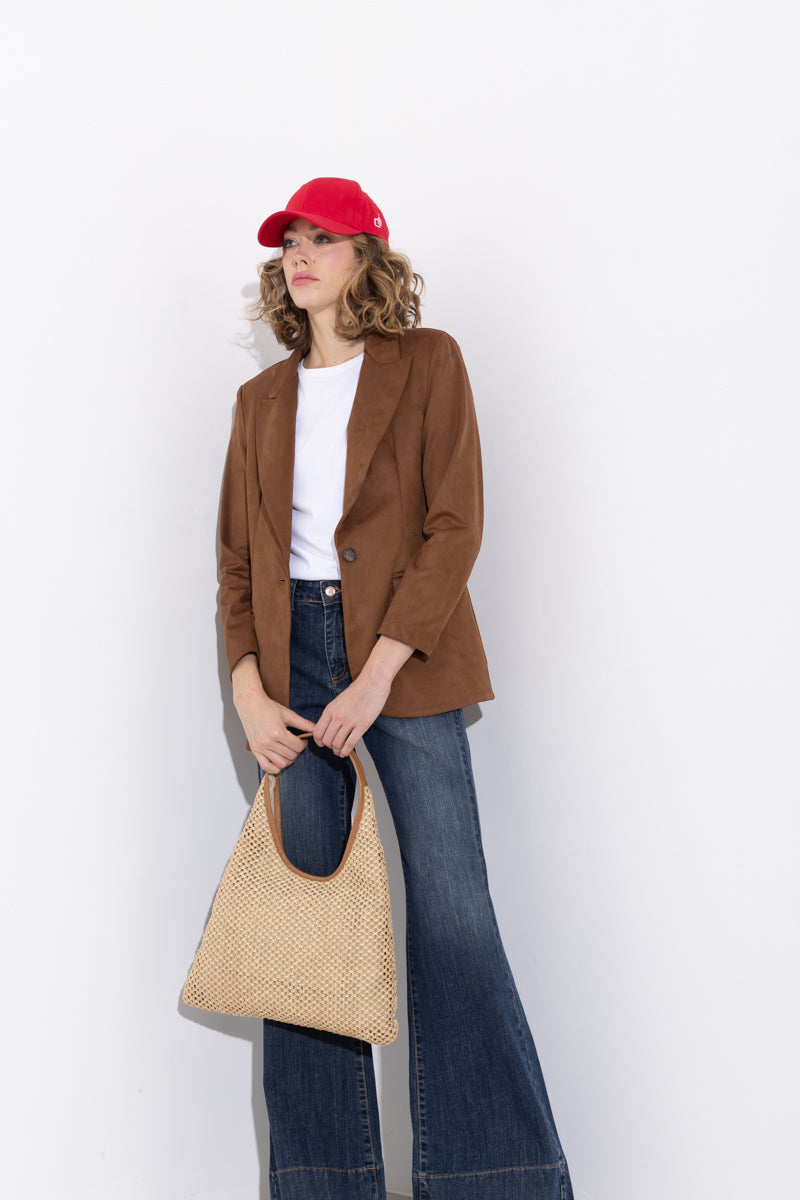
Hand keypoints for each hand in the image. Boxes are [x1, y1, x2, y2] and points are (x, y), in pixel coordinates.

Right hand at [232, 655, 314, 773]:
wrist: (250, 705)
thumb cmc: (268, 708)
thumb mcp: (288, 714)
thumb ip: (303, 723)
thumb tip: (316, 729)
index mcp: (278, 732)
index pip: (298, 747)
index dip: (303, 744)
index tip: (302, 740)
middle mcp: (269, 742)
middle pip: (291, 756)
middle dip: (297, 751)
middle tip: (296, 744)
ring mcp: (261, 748)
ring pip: (281, 763)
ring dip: (288, 759)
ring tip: (288, 751)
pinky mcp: (255, 750)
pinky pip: (266, 767)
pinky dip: (275, 768)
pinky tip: (279, 760)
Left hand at [313, 671, 391, 757]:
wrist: (373, 682)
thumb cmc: (357, 690)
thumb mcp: (338, 700)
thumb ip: (332, 713)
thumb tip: (327, 727)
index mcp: (330, 710)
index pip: (317, 732)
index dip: (318, 741)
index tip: (322, 744)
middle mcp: (337, 716)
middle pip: (326, 740)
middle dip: (329, 747)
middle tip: (333, 747)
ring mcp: (350, 721)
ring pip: (337, 744)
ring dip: (337, 751)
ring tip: (340, 752)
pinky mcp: (362, 725)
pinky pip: (350, 744)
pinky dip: (346, 751)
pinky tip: (347, 752)